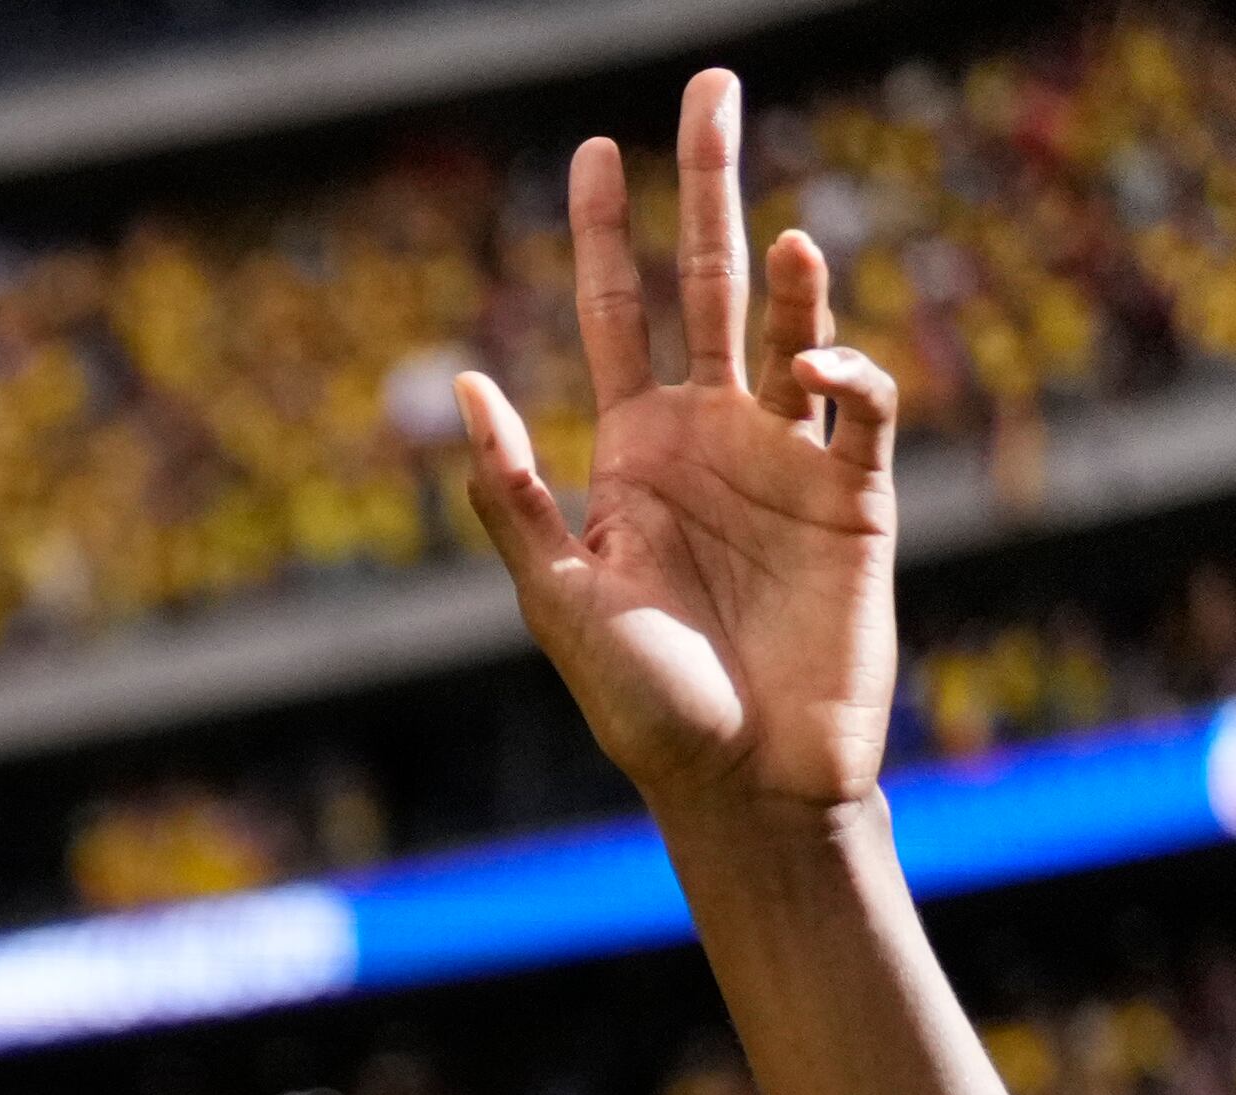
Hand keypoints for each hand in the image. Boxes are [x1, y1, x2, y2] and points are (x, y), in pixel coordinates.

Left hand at [455, 67, 897, 823]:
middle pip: (707, 285)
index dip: (606, 233)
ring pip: (789, 328)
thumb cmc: (643, 705)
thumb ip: (511, 497)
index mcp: (633, 453)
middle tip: (711, 89)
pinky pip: (859, 409)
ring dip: (788, 277)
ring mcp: (786, 459)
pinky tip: (819, 364)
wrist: (740, 781)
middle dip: (708, 189)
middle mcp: (712, 437)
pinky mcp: (855, 497)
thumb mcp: (557, 598)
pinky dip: (846, 372)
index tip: (594, 148)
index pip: (616, 316)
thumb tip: (458, 389)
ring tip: (781, 234)